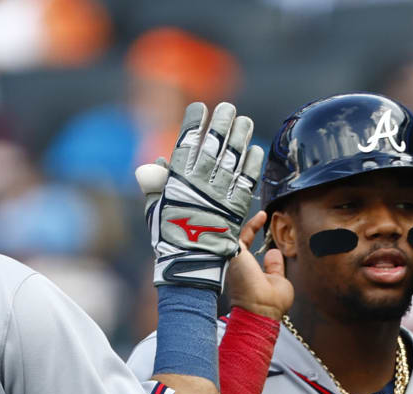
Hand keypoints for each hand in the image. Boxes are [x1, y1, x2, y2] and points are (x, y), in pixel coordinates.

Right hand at [137, 100, 265, 290]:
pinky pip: (246, 182)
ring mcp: (219, 196)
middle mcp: (199, 184)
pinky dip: (252, 166)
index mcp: (177, 181)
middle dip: (221, 125)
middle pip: (214, 147)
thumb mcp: (155, 208)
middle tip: (228, 108)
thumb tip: (156, 163)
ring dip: (240, 138)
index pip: (186, 145)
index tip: (199, 109)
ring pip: (233, 160)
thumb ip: (156, 184)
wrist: (189, 265)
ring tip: (246, 122)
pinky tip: (256, 151)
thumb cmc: (168, 237)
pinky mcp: (236, 209)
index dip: (193, 125)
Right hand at [226, 211, 292, 319]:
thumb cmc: (270, 303)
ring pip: (237, 237)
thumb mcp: (278, 281)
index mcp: (248, 273)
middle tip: (262, 215)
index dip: (257, 239)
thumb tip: (273, 252)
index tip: (265, 227)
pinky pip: (241, 234)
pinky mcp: (236, 255)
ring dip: (249, 224)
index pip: (250, 252)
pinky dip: (252, 224)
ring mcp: (236, 261)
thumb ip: (274, 267)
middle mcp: (239, 266)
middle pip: (241, 242)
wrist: (262, 310)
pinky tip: (262, 216)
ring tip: (260, 211)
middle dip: (250, 228)